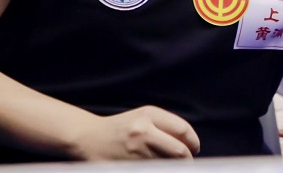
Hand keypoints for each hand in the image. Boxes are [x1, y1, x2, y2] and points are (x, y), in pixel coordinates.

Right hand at [71, 106, 198, 159]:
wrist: (88, 138)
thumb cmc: (121, 128)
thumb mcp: (144, 117)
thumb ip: (167, 126)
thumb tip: (191, 145)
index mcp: (149, 115)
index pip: (183, 131)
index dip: (194, 143)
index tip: (194, 150)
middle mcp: (143, 131)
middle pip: (179, 152)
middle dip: (187, 160)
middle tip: (187, 163)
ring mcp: (134, 151)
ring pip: (167, 165)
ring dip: (173, 168)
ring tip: (171, 166)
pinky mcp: (127, 166)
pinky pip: (152, 170)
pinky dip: (160, 170)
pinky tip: (158, 168)